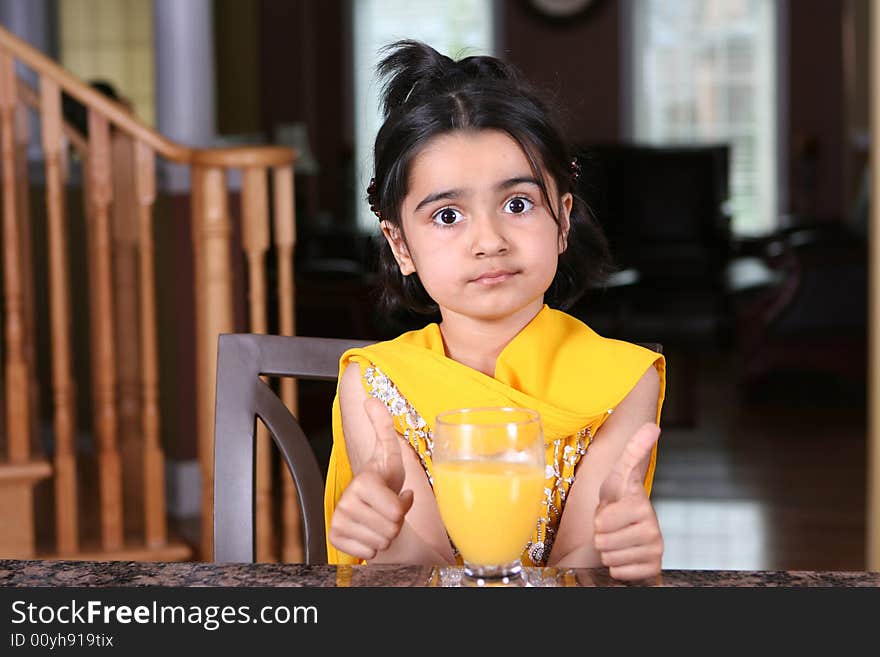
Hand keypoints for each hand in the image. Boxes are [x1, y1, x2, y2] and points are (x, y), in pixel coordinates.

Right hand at [328, 398, 413, 559]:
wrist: (370, 503)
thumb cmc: (384, 478)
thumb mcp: (390, 453)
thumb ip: (384, 426)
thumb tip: (373, 399)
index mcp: (363, 482)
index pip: (396, 513)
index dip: (403, 506)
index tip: (397, 494)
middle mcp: (346, 502)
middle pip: (390, 530)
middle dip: (395, 521)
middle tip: (388, 508)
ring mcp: (338, 522)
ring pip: (381, 543)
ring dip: (386, 533)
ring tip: (379, 516)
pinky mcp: (335, 538)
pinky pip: (368, 553)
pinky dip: (373, 545)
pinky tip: (369, 529)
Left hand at [594, 422, 662, 580]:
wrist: (626, 528)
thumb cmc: (618, 500)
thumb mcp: (619, 474)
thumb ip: (634, 450)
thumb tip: (652, 425)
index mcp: (641, 504)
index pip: (603, 519)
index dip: (599, 517)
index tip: (610, 509)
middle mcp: (652, 528)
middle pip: (603, 541)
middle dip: (602, 534)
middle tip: (611, 525)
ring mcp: (654, 549)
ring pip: (610, 558)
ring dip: (608, 549)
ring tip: (617, 537)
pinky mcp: (652, 568)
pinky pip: (620, 572)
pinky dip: (617, 566)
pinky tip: (624, 553)